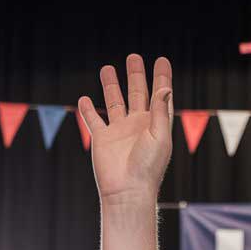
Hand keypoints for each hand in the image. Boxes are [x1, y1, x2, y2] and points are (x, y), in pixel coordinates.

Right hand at [78, 55, 172, 207]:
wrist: (127, 192)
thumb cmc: (147, 168)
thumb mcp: (159, 137)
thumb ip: (160, 111)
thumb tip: (165, 87)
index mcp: (155, 125)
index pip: (160, 96)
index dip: (161, 78)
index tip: (162, 60)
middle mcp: (138, 126)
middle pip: (137, 94)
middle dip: (136, 76)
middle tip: (133, 58)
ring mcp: (119, 132)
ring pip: (114, 102)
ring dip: (111, 86)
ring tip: (108, 68)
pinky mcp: (102, 139)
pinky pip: (93, 120)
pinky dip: (88, 110)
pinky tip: (85, 99)